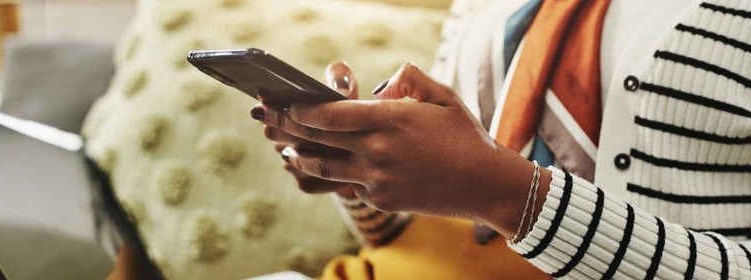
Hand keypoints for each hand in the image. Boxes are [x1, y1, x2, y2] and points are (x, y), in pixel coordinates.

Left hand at [255, 63, 550, 236]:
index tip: (281, 100)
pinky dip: (323, 177)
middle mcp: (377, 151)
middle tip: (263, 117)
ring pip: (321, 169)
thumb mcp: (442, 95)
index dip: (298, 108)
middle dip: (284, 127)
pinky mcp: (382, 200)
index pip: (328, 114)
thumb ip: (410, 79)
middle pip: (315, 139)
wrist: (486, 184)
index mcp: (390, 119)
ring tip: (280, 147)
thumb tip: (382, 84)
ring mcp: (377, 179)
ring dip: (296, 156)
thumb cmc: (465, 135)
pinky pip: (344, 186)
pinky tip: (309, 169)